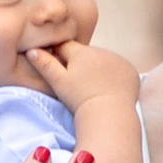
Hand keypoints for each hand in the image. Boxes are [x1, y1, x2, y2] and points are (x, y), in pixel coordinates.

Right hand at [23, 34, 139, 116]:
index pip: (65, 46)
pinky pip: (119, 69)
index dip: (59, 57)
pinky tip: (110, 89)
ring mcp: (118, 60)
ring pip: (103, 61)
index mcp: (81, 52)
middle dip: (81, 63)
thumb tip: (31, 50)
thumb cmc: (80, 101)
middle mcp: (101, 51)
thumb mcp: (58, 83)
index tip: (61, 72)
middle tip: (79, 83)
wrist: (110, 116)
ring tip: (94, 88)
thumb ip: (45, 65)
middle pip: (85, 54)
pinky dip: (115, 76)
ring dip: (98, 69)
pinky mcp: (131, 71)